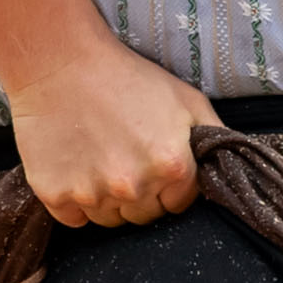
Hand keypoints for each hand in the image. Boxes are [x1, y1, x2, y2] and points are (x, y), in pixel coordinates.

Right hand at [4, 38, 216, 227]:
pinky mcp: (56, 196)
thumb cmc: (126, 77)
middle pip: (144, 216)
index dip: (169, 184)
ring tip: (98, 157)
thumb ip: (213, 138)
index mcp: (170, 166)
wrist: (60, 62)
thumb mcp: (186, 99)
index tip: (153, 162)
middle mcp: (133, 187)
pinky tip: (75, 165)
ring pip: (109, 219)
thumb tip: (227, 170)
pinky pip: (74, 218)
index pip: (179, 204)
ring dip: (107, 198)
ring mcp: (92, 195)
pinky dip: (74, 200)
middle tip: (124, 156)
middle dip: (140, 194)